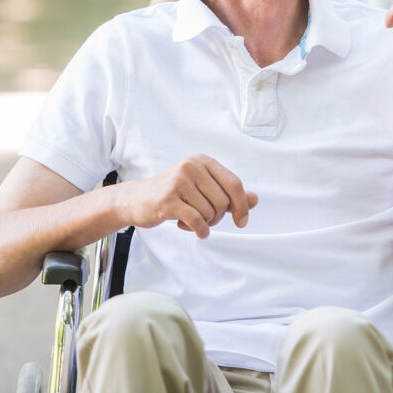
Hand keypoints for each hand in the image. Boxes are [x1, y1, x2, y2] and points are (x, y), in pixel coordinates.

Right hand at [120, 155, 258, 237]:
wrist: (137, 199)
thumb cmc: (174, 194)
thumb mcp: (202, 189)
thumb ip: (228, 193)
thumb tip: (255, 200)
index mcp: (203, 161)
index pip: (234, 183)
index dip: (242, 205)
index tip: (242, 221)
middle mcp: (191, 166)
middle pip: (223, 201)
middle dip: (218, 217)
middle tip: (204, 219)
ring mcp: (178, 181)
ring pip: (210, 213)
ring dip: (205, 223)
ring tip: (191, 219)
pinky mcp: (168, 199)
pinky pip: (197, 221)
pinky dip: (200, 231)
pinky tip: (196, 231)